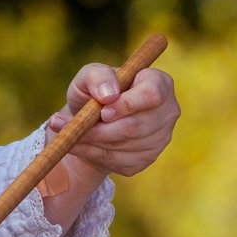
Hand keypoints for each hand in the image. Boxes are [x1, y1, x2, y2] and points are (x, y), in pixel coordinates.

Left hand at [45, 63, 178, 177]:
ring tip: (69, 133)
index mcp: (159, 82)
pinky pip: (120, 161)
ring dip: (94, 142)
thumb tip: (108, 95)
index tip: (102, 112)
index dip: (127, 104)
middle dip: (102, 129)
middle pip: (137, 126)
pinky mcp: (147, 159)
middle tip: (74, 126)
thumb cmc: (94, 91)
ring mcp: (161, 137)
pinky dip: (93, 154)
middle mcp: (167, 111)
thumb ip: (97, 76)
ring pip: (126, 145)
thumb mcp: (88, 76)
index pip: (152, 94)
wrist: (90, 120)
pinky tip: (78, 145)